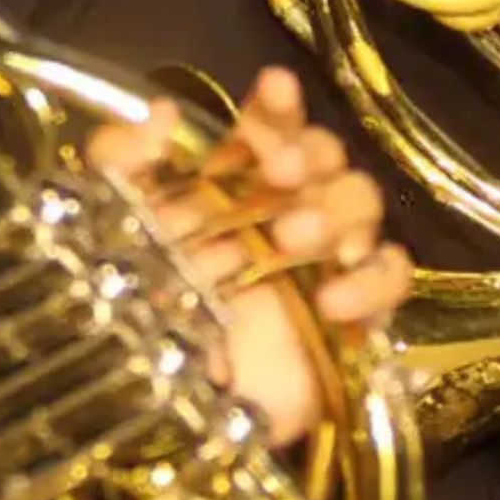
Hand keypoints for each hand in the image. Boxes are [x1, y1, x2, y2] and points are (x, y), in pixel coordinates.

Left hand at [87, 68, 411, 446]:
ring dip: (333, 211)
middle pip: (328, 154)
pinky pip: (392, 278)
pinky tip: (333, 296)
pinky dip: (373, 279)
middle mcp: (288, 208)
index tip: (272, 88)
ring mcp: (326, 260)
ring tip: (290, 240)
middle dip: (310, 153)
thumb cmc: (140, 308)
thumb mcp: (107, 224)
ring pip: (362, 203)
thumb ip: (121, 161)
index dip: (278, 104)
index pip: (271, 125)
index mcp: (237, 182)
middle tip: (280, 174)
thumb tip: (162, 110)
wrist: (160, 411)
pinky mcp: (355, 315)